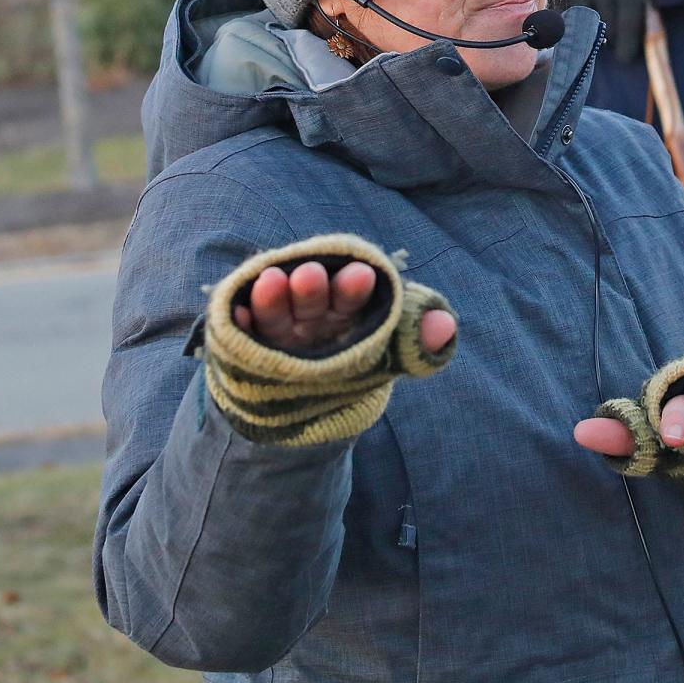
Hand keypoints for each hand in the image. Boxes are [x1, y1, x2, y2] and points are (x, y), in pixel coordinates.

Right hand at [234, 261, 456, 354]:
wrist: (311, 409)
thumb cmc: (355, 366)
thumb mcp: (389, 358)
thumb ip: (417, 343)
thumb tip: (447, 326)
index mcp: (345, 310)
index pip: (352, 295)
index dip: (355, 286)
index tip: (363, 276)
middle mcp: (310, 316)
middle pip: (312, 299)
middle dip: (312, 287)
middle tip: (312, 273)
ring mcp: (278, 333)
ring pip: (276, 312)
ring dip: (272, 297)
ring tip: (270, 281)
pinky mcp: (250, 349)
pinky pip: (243, 334)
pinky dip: (239, 321)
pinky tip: (236, 312)